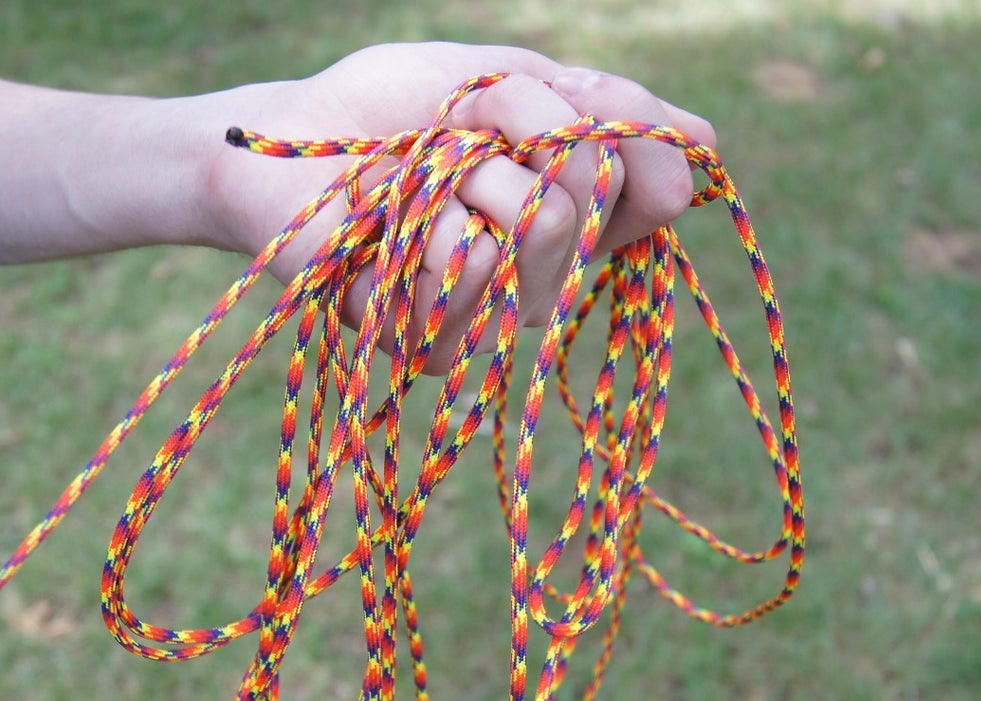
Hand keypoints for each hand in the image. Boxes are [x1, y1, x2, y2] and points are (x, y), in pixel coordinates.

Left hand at [209, 43, 715, 370]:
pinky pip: (474, 259)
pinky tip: (384, 231)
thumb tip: (703, 154)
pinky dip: (421, 215)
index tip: (545, 102)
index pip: (657, 185)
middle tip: (455, 133)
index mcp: (576, 219)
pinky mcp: (440, 341)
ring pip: (542, 225)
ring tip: (415, 183)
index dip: (612, 126)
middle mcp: (546, 277)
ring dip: (465, 169)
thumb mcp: (501, 80)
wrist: (277, 147)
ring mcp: (496, 317)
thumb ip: (599, 110)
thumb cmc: (385, 114)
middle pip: (598, 198)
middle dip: (518, 126)